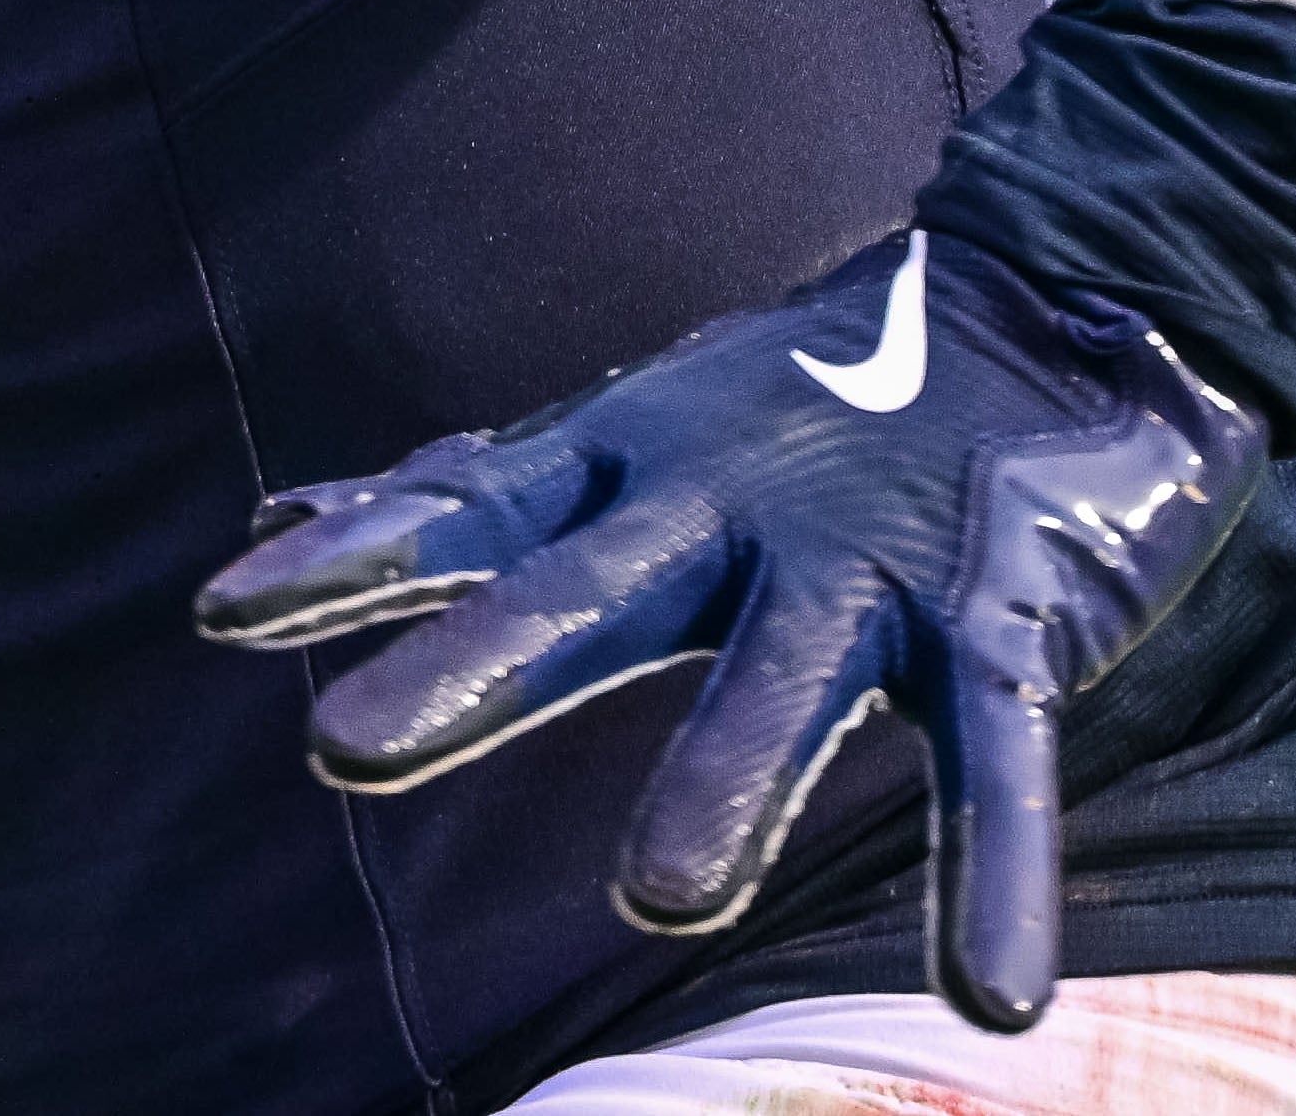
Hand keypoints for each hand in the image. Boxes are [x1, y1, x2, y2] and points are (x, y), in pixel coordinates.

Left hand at [194, 224, 1265, 1028]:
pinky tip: (993, 999)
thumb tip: (286, 515)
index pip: (472, 511)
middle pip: (584, 594)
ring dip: (726, 781)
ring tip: (662, 907)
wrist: (1067, 296)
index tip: (227, 608)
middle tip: (340, 750)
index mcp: (639, 472)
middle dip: (469, 670)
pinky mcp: (1006, 611)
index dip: (358, 555)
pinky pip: (1001, 757)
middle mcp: (731, 510)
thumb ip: (471, 493)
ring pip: (785, 677)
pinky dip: (996, 875)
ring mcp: (867, 561)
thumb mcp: (628, 438)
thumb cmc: (818, 397)